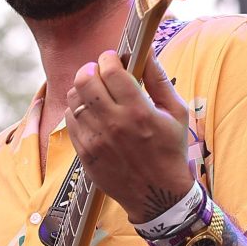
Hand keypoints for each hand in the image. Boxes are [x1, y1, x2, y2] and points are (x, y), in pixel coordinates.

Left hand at [66, 50, 191, 223]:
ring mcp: (95, 140)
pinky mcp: (84, 153)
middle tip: (99, 72)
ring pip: (74, 99)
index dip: (109, 58)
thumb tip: (147, 49)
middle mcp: (114, 124)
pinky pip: (70, 120)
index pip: (110, 70)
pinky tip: (91, 113)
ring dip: (82, 89)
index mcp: (139, 111)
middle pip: (85, 80)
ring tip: (95, 93)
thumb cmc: (170, 151)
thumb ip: (159, 79)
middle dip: (91, 69)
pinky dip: (77, 110)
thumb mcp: (176, 113)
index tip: (113, 59)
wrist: (157, 196)